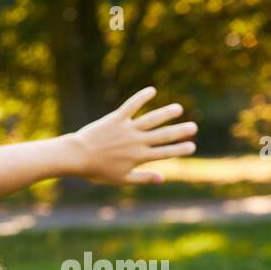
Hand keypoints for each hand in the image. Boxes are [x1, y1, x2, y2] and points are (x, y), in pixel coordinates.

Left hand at [70, 86, 196, 184]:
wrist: (76, 157)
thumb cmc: (96, 170)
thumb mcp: (120, 179)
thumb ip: (142, 178)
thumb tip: (162, 179)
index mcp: (138, 157)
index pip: (164, 153)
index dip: (179, 150)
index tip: (192, 146)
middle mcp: (136, 142)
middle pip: (163, 136)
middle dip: (179, 131)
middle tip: (193, 127)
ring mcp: (127, 129)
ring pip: (152, 119)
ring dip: (166, 113)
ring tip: (178, 109)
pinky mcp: (116, 119)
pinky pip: (132, 105)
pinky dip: (142, 97)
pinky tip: (152, 90)